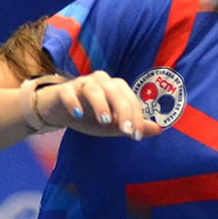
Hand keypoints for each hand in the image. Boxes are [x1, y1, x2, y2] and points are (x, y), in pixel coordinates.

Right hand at [35, 72, 162, 140]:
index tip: (136, 137)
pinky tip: (78, 114)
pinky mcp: (64, 90)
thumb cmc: (89, 116)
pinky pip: (69, 93)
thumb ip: (132, 126)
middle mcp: (102, 81)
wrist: (59, 110)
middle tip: (126, 131)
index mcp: (117, 88)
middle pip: (116, 92)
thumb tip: (159, 130)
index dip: (136, 118)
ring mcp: (82, 83)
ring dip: (101, 105)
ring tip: (105, 122)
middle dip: (123, 112)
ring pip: (94, 89)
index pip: (131, 101)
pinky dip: (74, 102)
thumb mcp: (112, 124)